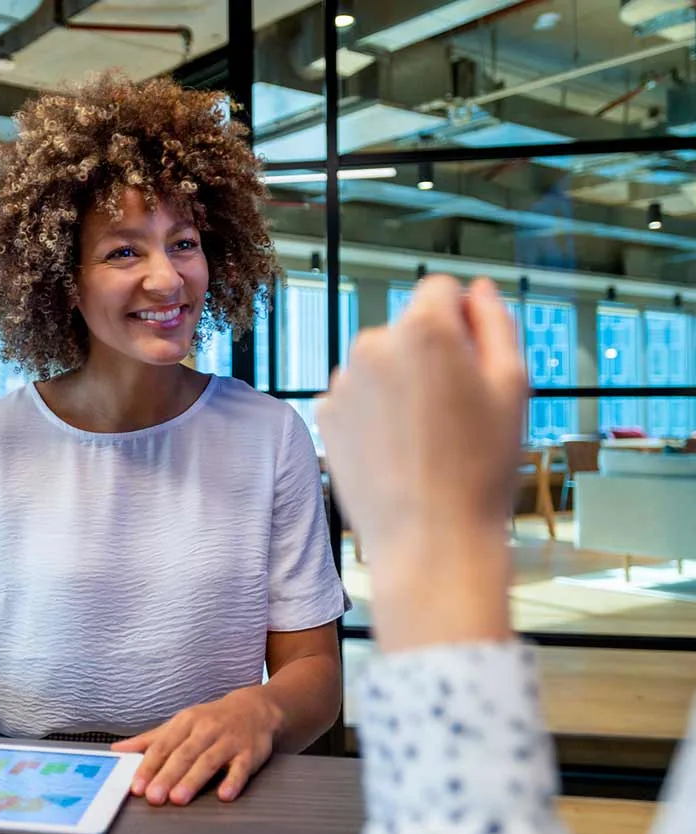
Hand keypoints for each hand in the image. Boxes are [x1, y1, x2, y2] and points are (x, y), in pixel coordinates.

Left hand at [111, 685, 280, 805]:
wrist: (253, 709)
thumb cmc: (210, 720)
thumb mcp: (179, 724)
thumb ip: (150, 739)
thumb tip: (117, 749)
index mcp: (185, 722)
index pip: (163, 746)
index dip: (148, 766)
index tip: (136, 786)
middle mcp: (206, 730)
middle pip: (183, 754)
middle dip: (167, 776)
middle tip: (153, 797)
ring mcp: (228, 741)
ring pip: (208, 761)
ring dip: (193, 779)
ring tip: (179, 798)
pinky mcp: (249, 753)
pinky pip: (241, 768)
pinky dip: (233, 781)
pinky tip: (224, 795)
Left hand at [317, 275, 526, 651]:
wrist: (430, 540)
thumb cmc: (482, 466)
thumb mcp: (512, 386)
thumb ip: (495, 323)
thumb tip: (475, 289)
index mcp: (424, 329)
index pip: (440, 289)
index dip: (461, 320)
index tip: (471, 362)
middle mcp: (373, 344)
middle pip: (407, 328)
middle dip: (428, 354)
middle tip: (453, 411)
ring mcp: (343, 380)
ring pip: (379, 363)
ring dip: (398, 383)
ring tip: (424, 437)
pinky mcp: (324, 413)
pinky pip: (356, 396)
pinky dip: (373, 412)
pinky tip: (394, 450)